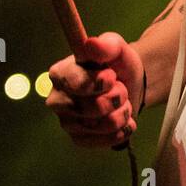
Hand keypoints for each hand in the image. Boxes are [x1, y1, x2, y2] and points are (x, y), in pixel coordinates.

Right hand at [45, 32, 144, 149]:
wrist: (128, 86)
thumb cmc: (116, 64)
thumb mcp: (116, 47)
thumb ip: (105, 45)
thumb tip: (90, 44)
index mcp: (60, 73)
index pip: (77, 84)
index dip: (100, 82)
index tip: (112, 76)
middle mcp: (57, 99)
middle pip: (90, 108)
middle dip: (116, 98)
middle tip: (121, 88)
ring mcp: (66, 122)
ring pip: (100, 126)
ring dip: (122, 113)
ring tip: (123, 102)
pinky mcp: (79, 139)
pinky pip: (104, 141)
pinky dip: (121, 130)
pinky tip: (123, 118)